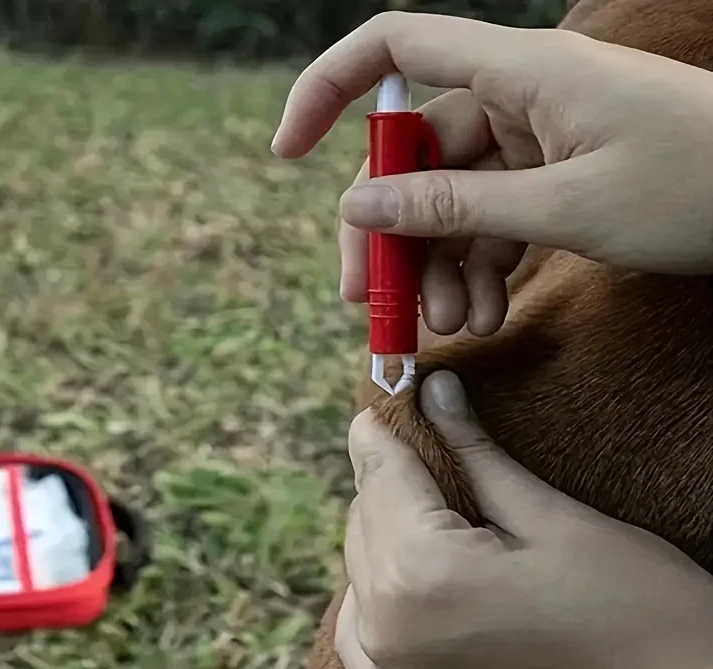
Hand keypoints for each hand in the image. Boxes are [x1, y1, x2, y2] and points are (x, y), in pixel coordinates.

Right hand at [272, 12, 712, 334]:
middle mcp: (517, 97)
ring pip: (451, 201)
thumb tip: (359, 208)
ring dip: (441, 267)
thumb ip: (454, 207)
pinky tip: (484, 313)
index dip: (329, 90)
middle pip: (415, 156)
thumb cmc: (696, 186)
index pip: (395, 50)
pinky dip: (480, 268)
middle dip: (391, 233)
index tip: (288, 151)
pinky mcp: (552, 177)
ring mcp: (534, 140)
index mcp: (519, 72)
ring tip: (452, 326)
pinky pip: (491, 219)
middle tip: (371, 302)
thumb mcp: (564, 207)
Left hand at [336, 371, 712, 668]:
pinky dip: (373, 600)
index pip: (380, 478)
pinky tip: (409, 581)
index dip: (378, 435)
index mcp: (423, 573)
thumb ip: (475, 453)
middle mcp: (390, 632)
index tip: (377, 408)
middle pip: (363, 525)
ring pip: (358, 576)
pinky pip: (360, 637)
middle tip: (416, 453)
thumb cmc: (631, 605)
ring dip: (381, 538)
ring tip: (424, 515)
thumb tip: (435, 390)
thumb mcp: (549, 516)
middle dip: (387, 484)